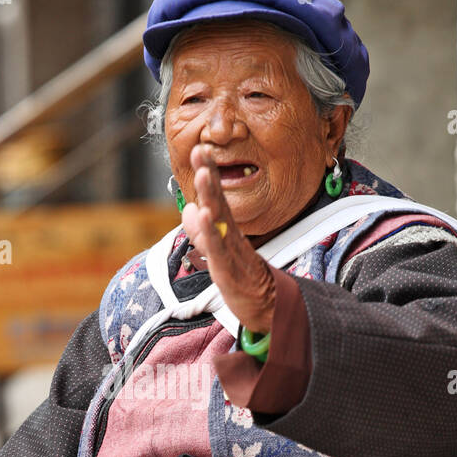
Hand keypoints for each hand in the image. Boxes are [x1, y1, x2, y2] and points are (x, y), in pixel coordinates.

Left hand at [181, 144, 276, 332]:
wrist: (267, 307)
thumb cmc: (242, 279)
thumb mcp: (216, 252)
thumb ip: (201, 232)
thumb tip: (188, 210)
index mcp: (228, 231)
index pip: (216, 197)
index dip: (209, 174)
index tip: (199, 149)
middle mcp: (231, 237)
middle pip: (219, 201)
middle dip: (210, 175)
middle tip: (201, 150)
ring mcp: (232, 253)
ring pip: (220, 221)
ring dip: (212, 196)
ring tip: (204, 174)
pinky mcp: (230, 271)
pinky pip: (220, 250)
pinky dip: (211, 233)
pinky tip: (204, 216)